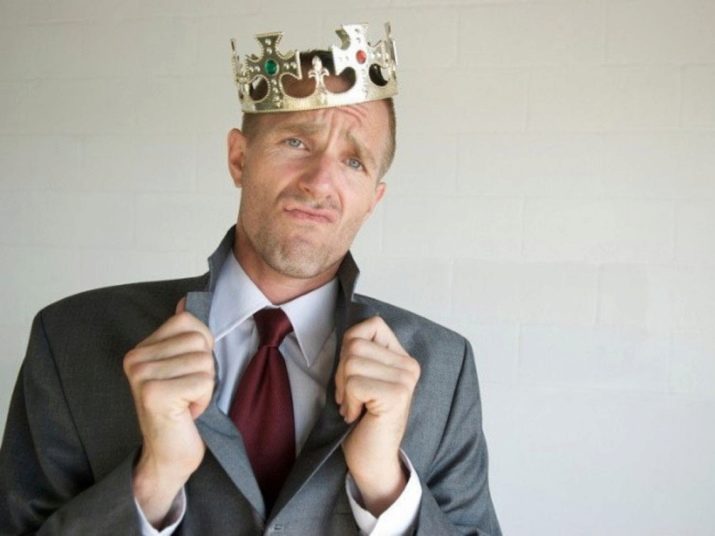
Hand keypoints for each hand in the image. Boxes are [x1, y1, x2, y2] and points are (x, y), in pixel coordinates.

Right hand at [123, 298, 214, 526]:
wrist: (168, 455)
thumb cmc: (180, 409)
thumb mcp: (182, 366)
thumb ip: (182, 336)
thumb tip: (184, 301)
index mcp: (141, 349)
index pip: (189, 321)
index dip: (202, 346)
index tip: (187, 372)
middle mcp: (135, 360)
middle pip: (200, 341)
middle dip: (204, 369)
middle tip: (186, 392)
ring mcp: (142, 377)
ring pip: (204, 362)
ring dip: (204, 386)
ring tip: (185, 402)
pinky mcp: (155, 395)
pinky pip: (204, 381)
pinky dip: (203, 400)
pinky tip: (186, 412)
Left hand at [335, 316, 420, 515]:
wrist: (372, 460)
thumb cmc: (363, 420)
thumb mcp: (362, 376)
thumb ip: (361, 353)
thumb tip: (347, 335)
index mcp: (402, 358)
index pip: (372, 324)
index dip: (350, 345)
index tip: (352, 374)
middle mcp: (409, 366)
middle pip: (355, 343)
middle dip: (341, 371)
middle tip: (350, 397)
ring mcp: (405, 380)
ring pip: (351, 362)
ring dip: (344, 388)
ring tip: (354, 406)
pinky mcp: (396, 395)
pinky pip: (354, 383)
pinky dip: (349, 401)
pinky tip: (358, 416)